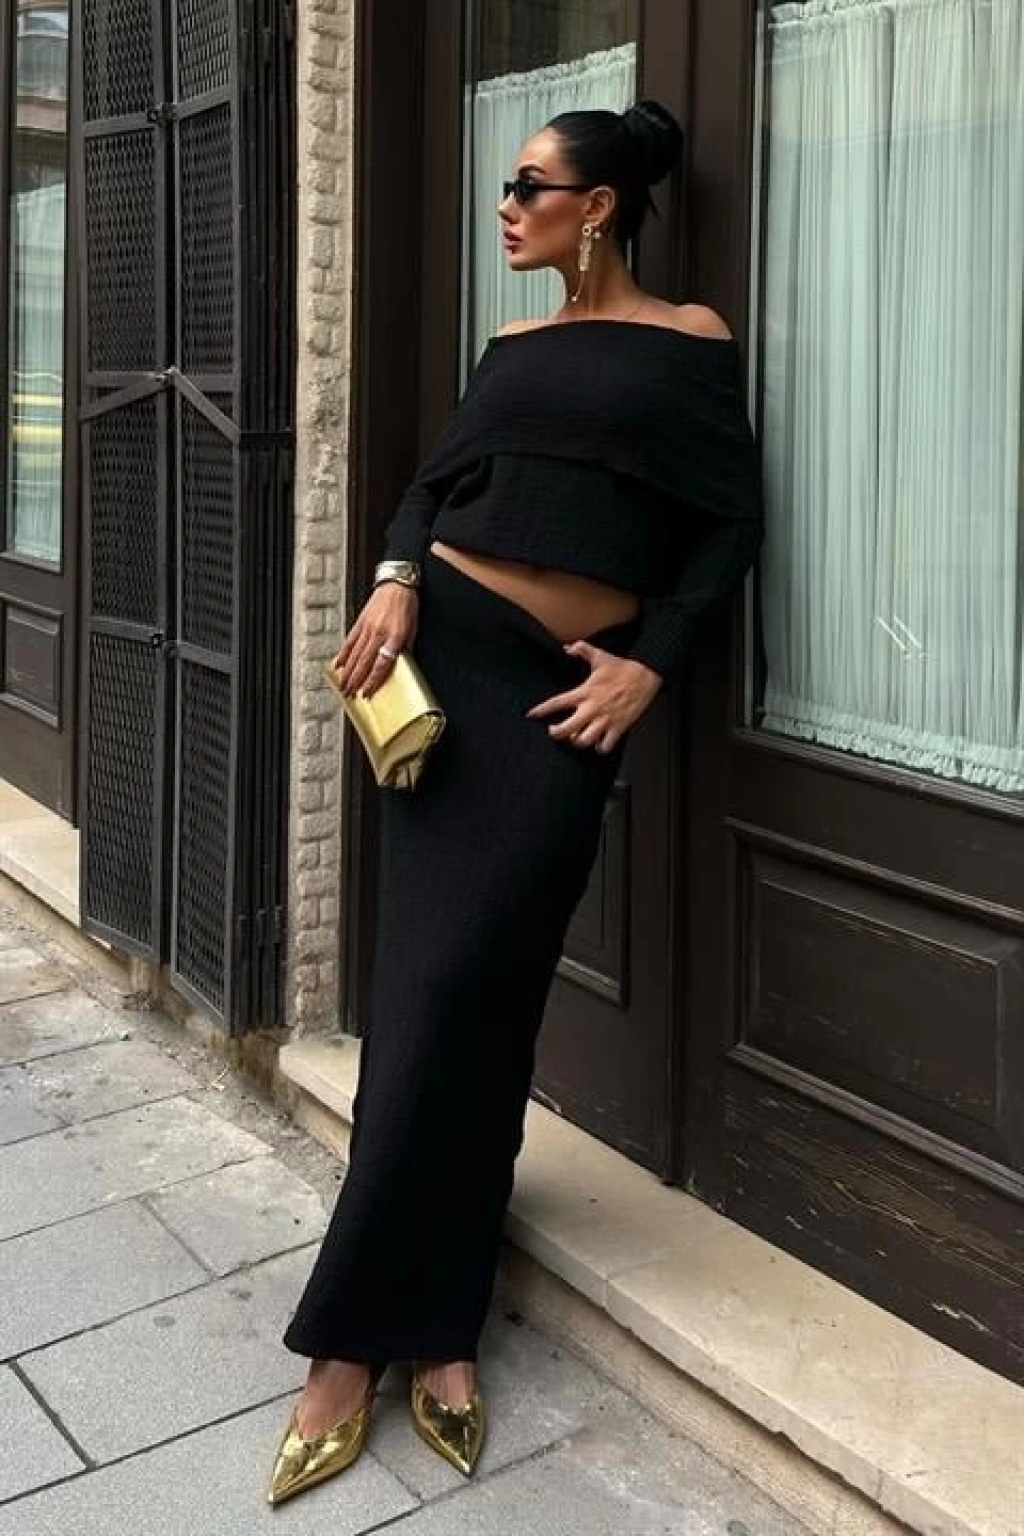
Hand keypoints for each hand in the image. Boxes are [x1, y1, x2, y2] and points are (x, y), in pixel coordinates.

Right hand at [333, 583, 418, 697]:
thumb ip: (406, 649)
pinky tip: (338, 664)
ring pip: (354, 655)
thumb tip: (402, 665)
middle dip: (355, 681)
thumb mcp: (414, 629)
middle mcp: (379, 634)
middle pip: (364, 663)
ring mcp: (367, 628)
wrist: (397, 583)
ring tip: (342, 685)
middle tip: (349, 694)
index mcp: (395, 638)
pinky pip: (350, 641)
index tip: (366, 692)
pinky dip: (343, 654)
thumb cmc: (407, 605)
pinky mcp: (360, 622)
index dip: (373, 680)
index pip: (382, 665)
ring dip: (347, 672)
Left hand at [525, 641, 661, 752]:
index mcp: (584, 692)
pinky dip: (599, 748)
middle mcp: (592, 709)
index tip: (531, 715)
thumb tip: (567, 647)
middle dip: (556, 733)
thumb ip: (581, 650)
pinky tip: (598, 743)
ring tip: (576, 737)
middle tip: (553, 731)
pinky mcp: (618, 727)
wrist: (645, 675)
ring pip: (583, 741)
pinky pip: (604, 746)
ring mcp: (605, 720)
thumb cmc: (622, 667)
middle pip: (566, 729)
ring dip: (577, 741)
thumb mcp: (600, 656)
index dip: (541, 710)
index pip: (556, 702)